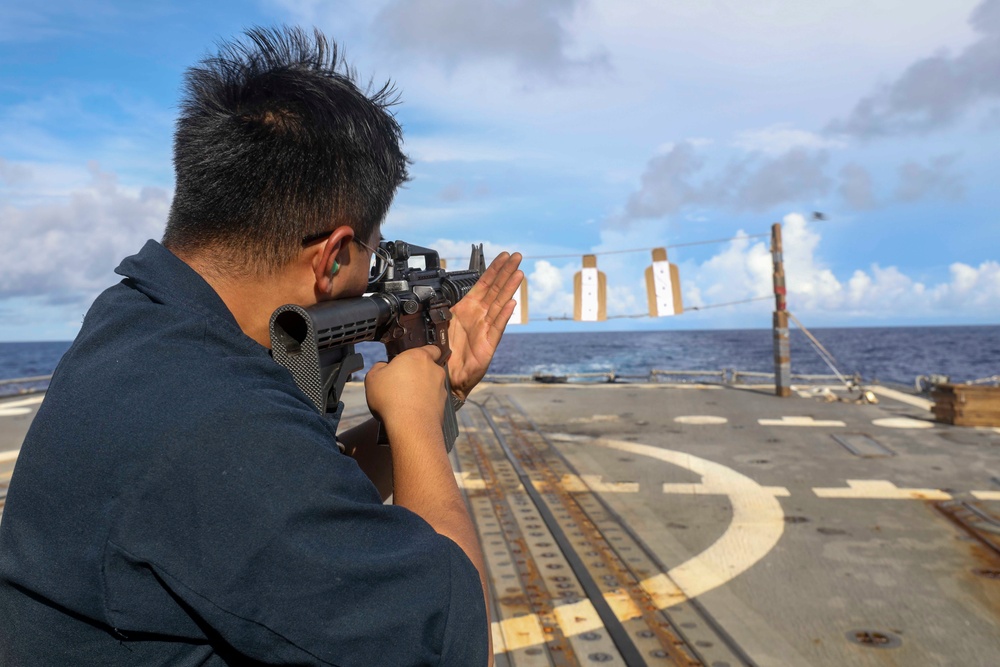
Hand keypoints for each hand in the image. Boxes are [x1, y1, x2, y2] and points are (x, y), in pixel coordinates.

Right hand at [365, 345, 446, 428]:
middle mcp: (434, 370)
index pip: (430, 348)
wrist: (410, 425)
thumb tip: (383, 368)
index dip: (423, 353)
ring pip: (432, 384)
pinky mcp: (443, 404)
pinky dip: (426, 403)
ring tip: (407, 400)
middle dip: (419, 374)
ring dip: (423, 389)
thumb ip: (379, 367)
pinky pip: (434, 400)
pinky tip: (413, 411)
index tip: (413, 360)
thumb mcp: (373, 378)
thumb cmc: (391, 398)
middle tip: (403, 383)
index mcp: (418, 357)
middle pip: (429, 367)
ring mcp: (441, 387)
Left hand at [448, 251, 522, 399]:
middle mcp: (479, 316)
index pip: (483, 284)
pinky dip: (504, 315)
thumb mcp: (441, 323)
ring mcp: (486, 328)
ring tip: (518, 274)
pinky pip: (497, 327)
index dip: (493, 270)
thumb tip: (439, 294)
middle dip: (506, 272)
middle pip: (495, 290)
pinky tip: (511, 303)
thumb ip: (445, 308)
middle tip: (517, 257)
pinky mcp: (488, 344)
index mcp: (467, 309)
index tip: (503, 256)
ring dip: (509, 288)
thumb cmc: (445, 352)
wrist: (445, 376)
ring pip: (499, 304)